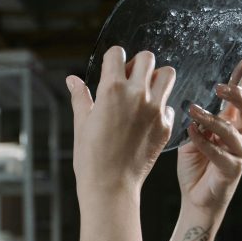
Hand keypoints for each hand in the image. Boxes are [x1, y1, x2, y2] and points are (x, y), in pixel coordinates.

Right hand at [67, 46, 174, 199]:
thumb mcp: (82, 124)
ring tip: (144, 93)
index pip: (117, 54)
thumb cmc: (91, 158)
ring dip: (156, 78)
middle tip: (129, 80)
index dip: (112, 59)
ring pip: (167, 74)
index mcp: (111, 90)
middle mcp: (137, 95)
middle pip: (148, 58)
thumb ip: (80, 97)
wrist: (110, 186)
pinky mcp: (165, 125)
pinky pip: (169, 104)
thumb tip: (73, 80)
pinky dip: (160, 107)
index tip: (111, 69)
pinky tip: (147, 119)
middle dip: (137, 65)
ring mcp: (155, 109)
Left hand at [178, 58, 241, 213]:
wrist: (196, 198)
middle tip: (218, 88)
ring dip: (210, 119)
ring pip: (231, 130)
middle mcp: (241, 136)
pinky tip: (191, 133)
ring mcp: (240, 152)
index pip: (241, 99)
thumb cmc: (195, 166)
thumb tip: (193, 105)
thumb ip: (197, 122)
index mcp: (232, 125)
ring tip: (192, 111)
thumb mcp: (193, 137)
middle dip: (236, 95)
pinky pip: (219, 151)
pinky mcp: (233, 168)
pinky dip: (203, 141)